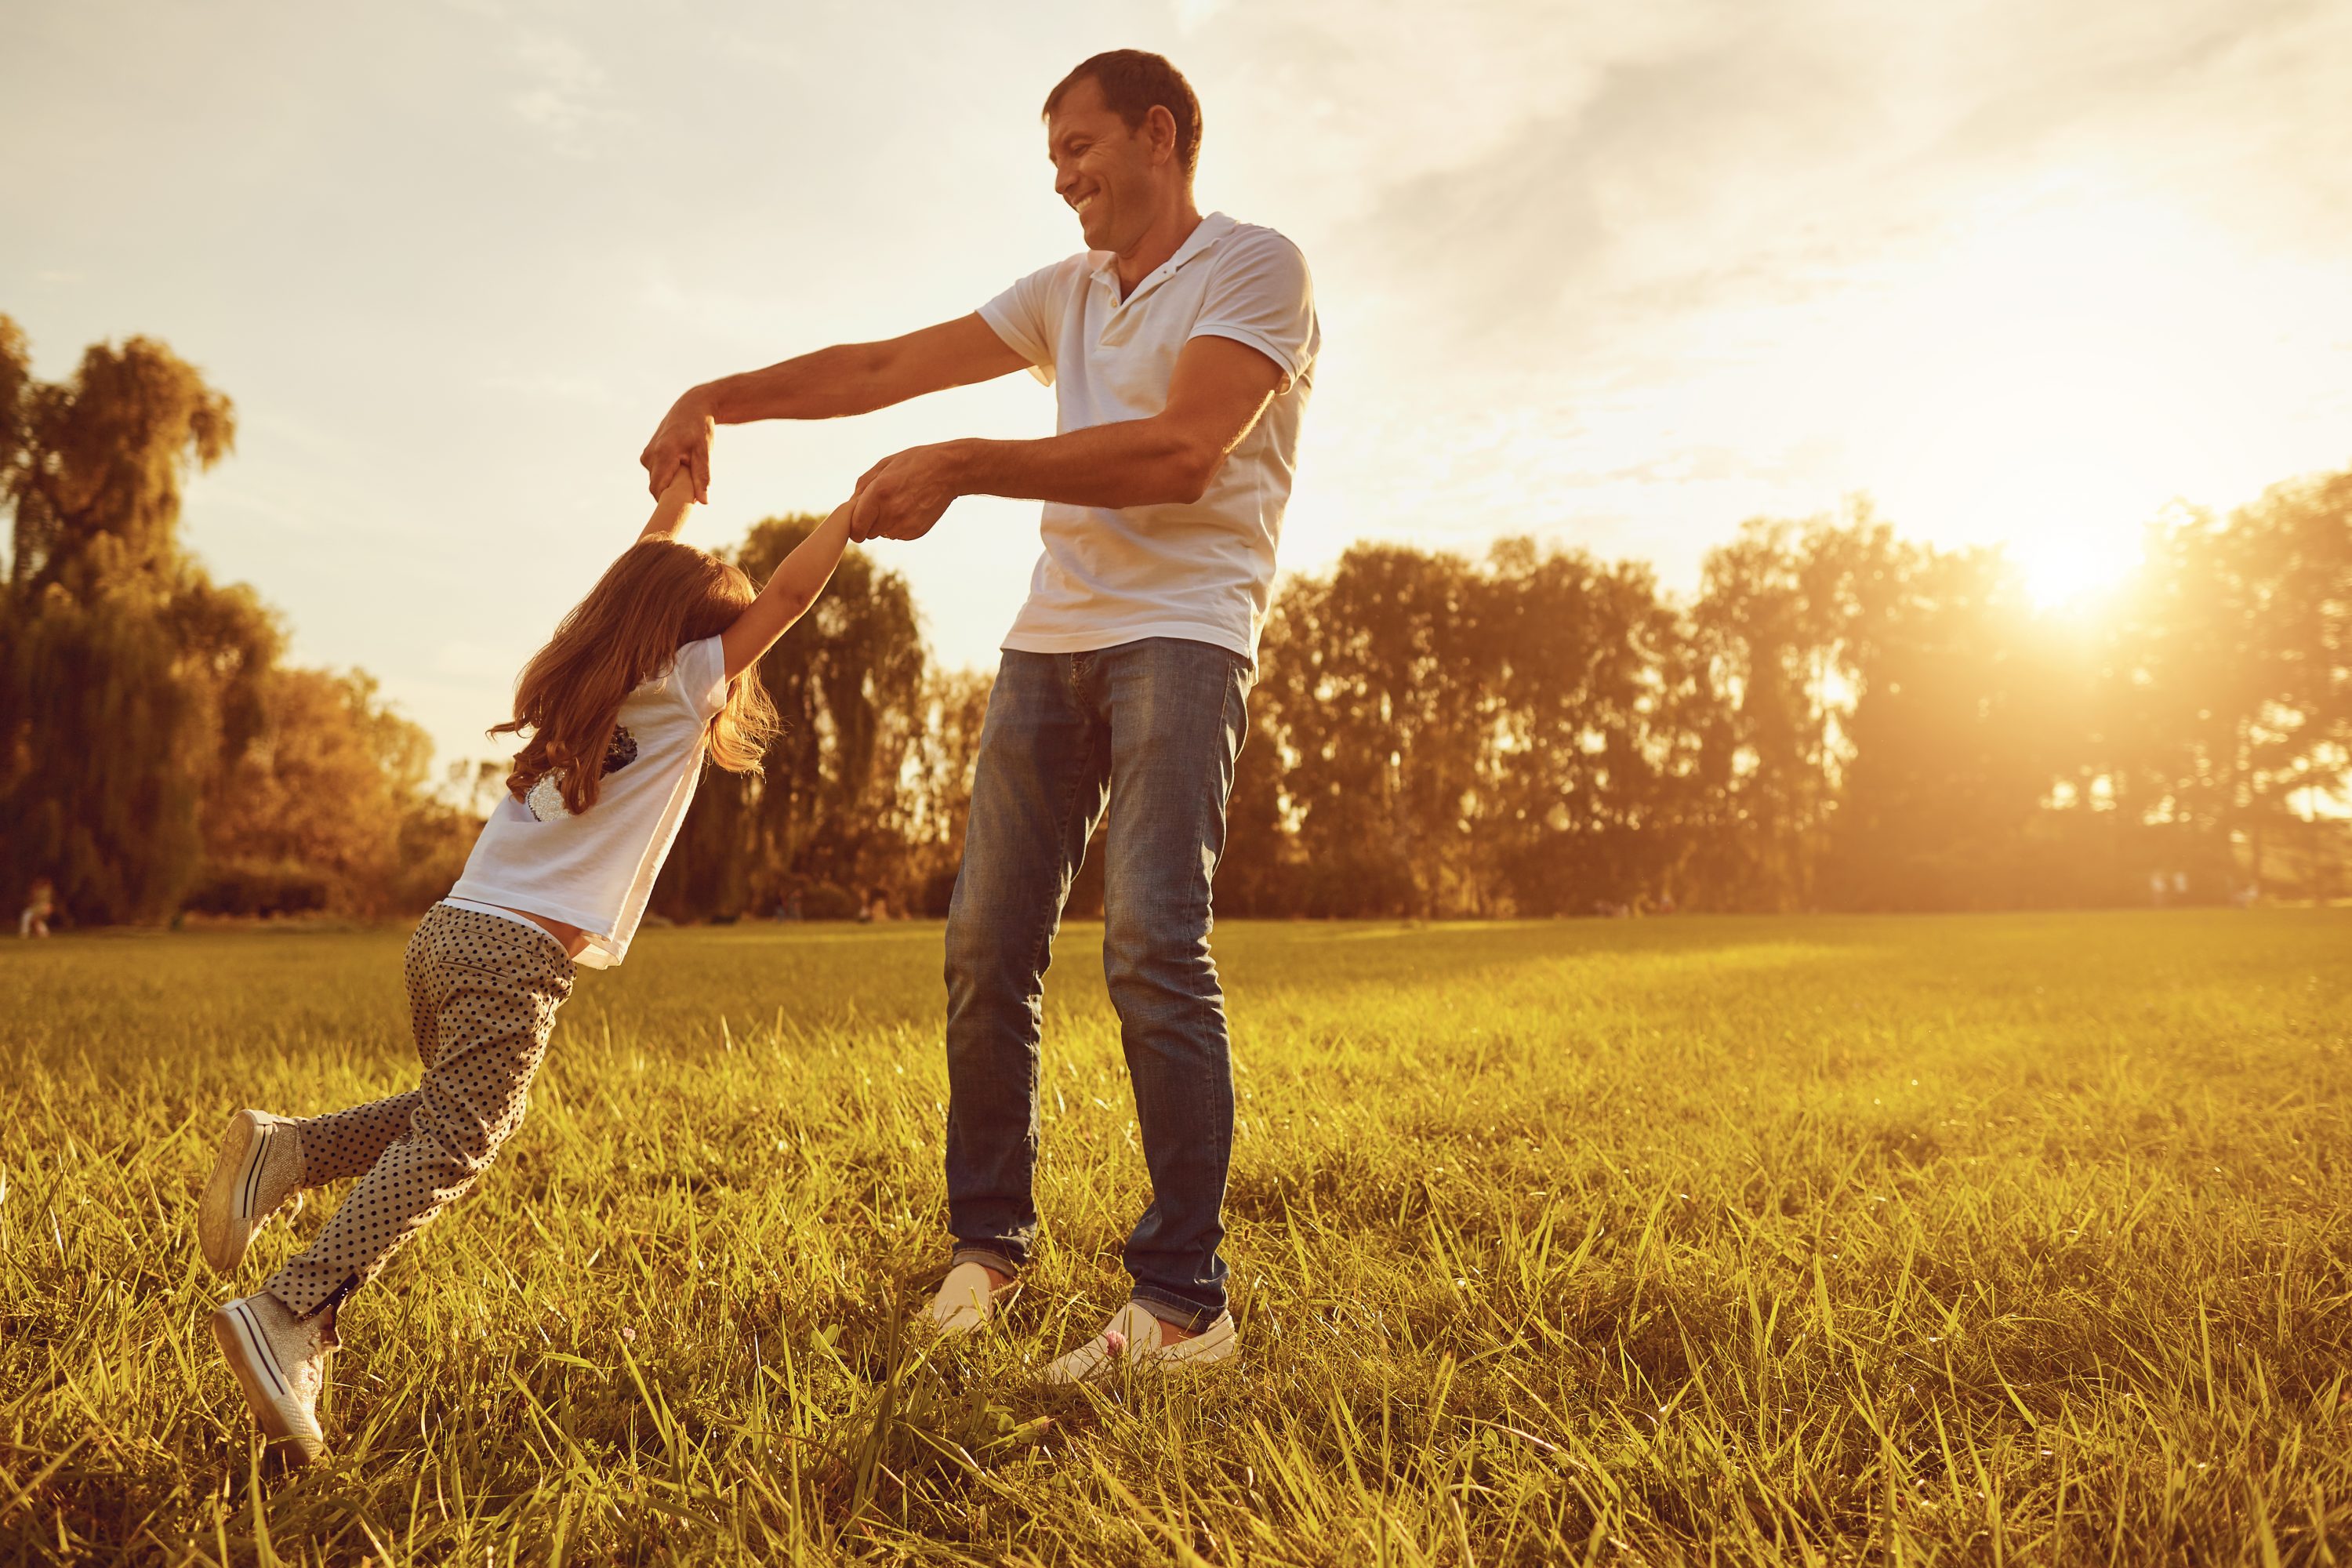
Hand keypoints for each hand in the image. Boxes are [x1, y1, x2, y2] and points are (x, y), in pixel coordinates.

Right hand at [641, 392, 715, 501]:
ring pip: (656, 480)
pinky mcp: (647, 454)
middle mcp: (650, 455)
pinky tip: (680, 467)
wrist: (691, 407)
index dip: (666, 502)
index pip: (657, 489)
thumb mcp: (705, 453)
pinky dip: (667, 476)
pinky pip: (655, 473)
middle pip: (656, 487)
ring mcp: (646, 454)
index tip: (681, 508)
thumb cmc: (700, 429)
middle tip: (690, 490)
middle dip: (671, 493)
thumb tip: (703, 502)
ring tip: (687, 472)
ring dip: (670, 483)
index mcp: (663, 454)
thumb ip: (702, 477)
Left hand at [848, 442, 967, 542]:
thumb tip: (851, 505)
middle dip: (870, 522)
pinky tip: (910, 508)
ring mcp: (905, 525)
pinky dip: (900, 525)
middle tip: (883, 504)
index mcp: (878, 494)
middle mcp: (891, 513)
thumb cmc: (914, 463)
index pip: (856, 528)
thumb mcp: (884, 465)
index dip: (854, 526)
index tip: (858, 520)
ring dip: (885, 524)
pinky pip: (898, 535)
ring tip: (900, 503)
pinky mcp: (916, 532)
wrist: (949, 471)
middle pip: (868, 533)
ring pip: (883, 534)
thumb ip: (862, 486)